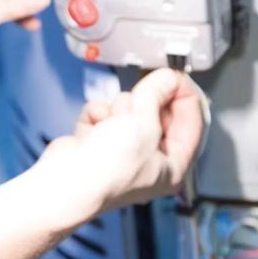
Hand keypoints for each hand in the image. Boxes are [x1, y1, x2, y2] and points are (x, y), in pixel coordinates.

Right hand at [37, 69, 206, 218]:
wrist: (65, 182)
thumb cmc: (107, 170)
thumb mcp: (144, 123)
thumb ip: (158, 93)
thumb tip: (168, 78)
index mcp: (172, 168)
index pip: (192, 124)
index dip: (187, 96)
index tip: (177, 76)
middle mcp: (149, 162)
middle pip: (158, 113)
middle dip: (144, 104)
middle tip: (142, 96)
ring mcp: (122, 152)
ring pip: (129, 109)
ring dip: (118, 110)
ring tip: (110, 124)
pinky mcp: (99, 144)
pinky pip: (105, 113)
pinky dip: (97, 116)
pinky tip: (92, 129)